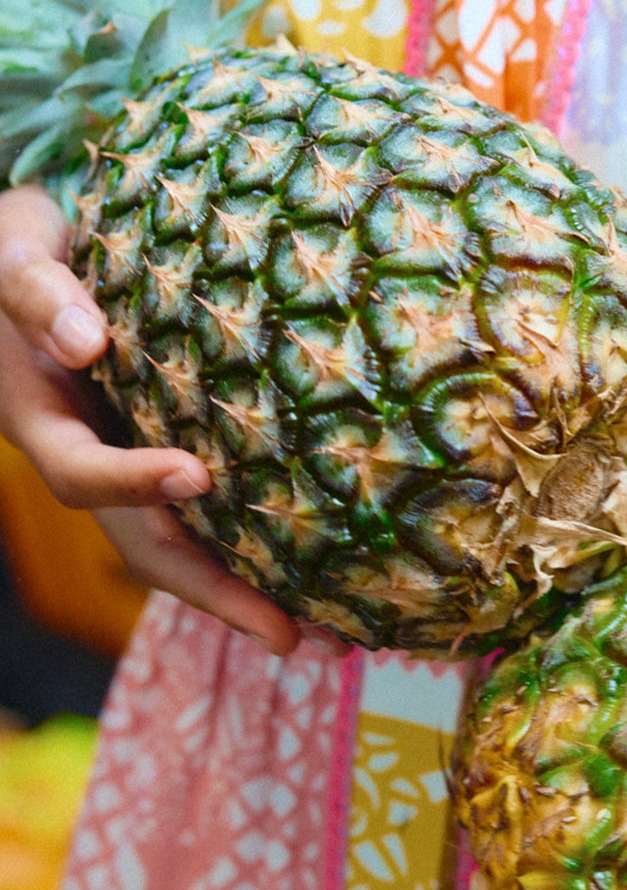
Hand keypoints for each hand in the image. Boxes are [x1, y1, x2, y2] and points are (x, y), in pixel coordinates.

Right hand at [0, 186, 299, 653]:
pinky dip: (263, 553)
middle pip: (149, 546)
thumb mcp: (12, 255)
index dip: (132, 482)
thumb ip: (37, 293)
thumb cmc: (18, 252)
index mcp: (44, 422)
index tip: (194, 476)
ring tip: (332, 637)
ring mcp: (133, 467)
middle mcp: (92, 460)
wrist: (20, 266)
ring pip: (188, 547)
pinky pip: (215, 518)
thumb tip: (87, 342)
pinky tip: (329, 580)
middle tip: (289, 636)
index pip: (82, 472)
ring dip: (253, 595)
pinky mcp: (172, 457)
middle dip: (215, 593)